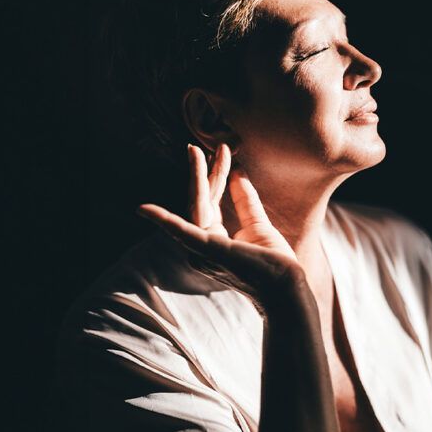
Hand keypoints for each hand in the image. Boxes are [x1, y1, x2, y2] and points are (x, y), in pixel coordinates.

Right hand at [137, 143, 305, 310]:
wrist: (285, 287)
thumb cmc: (273, 263)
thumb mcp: (258, 224)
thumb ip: (245, 200)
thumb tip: (239, 172)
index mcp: (213, 238)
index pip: (211, 201)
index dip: (216, 174)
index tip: (223, 150)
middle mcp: (202, 245)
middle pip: (201, 200)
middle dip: (202, 170)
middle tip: (197, 144)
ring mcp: (203, 249)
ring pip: (196, 205)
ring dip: (196, 177)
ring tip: (194, 151)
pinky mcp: (208, 250)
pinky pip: (183, 233)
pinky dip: (164, 221)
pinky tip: (145, 209)